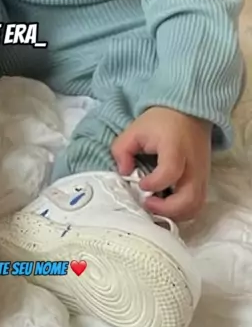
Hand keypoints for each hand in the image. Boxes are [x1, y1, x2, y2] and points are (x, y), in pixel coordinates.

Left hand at [111, 107, 211, 221]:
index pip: (170, 172)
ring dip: (175, 214)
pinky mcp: (204, 180)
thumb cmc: (161, 121)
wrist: (189, 112)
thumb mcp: (135, 129)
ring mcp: (202, 174)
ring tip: (156, 206)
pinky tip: (166, 204)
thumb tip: (124, 172)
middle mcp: (193, 165)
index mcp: (175, 148)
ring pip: (196, 206)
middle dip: (167, 209)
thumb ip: (122, 150)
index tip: (141, 183)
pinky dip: (183, 210)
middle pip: (189, 199)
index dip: (154, 183)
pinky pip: (198, 203)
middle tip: (147, 203)